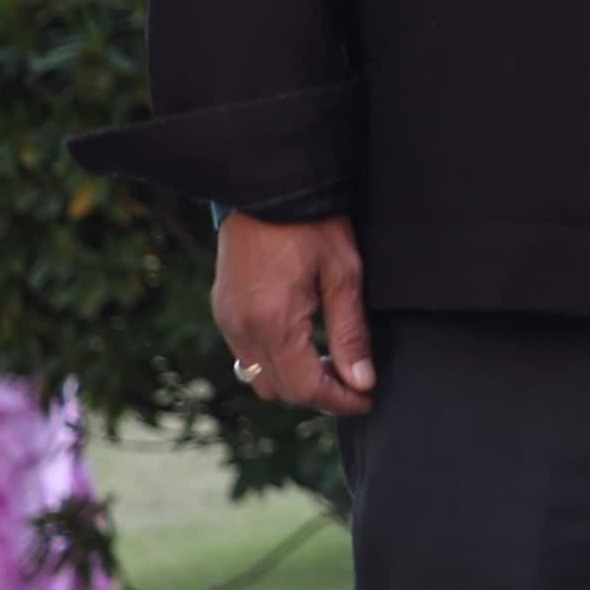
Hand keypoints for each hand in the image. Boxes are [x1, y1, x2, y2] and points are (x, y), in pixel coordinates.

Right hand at [215, 210, 380, 420]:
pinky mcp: (222, 309)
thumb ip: (351, 333)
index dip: (340, 402)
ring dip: (294, 380)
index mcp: (273, 322)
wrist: (266, 187)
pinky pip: (246, 354)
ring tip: (332, 363)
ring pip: (259, 376)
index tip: (367, 400)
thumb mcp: (344, 275)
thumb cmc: (312, 224)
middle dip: (319, 394)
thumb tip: (362, 382)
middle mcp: (241, 328)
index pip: (305, 388)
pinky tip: (304, 342)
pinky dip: (275, 360)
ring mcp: (226, 319)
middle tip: (355, 382)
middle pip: (279, 390)